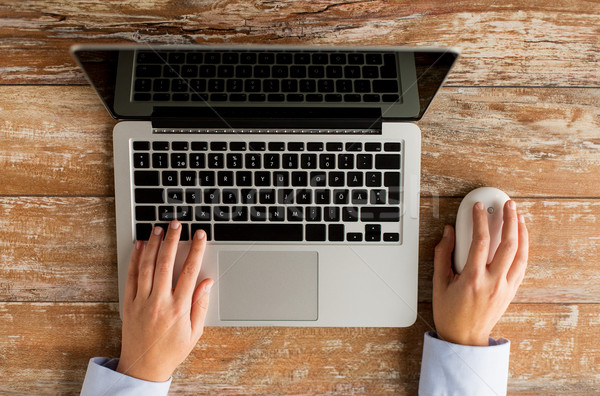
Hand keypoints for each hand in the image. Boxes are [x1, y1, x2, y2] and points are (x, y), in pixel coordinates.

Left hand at [116, 220, 212, 381]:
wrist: (143, 368)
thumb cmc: (171, 351)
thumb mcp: (195, 332)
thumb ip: (201, 305)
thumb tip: (207, 282)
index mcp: (179, 308)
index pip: (189, 271)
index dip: (196, 250)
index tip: (200, 236)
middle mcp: (159, 302)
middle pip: (166, 263)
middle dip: (172, 240)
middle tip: (176, 224)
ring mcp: (142, 302)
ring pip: (147, 266)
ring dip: (153, 244)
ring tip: (158, 229)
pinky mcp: (129, 304)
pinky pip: (131, 276)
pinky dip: (135, 259)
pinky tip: (139, 246)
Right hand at [433, 200, 528, 345]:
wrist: (464, 338)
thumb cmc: (449, 313)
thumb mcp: (439, 283)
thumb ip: (442, 254)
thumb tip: (449, 232)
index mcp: (472, 278)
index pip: (480, 241)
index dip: (480, 220)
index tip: (479, 207)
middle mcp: (492, 281)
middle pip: (508, 244)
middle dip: (509, 220)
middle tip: (507, 205)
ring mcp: (504, 287)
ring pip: (520, 254)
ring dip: (521, 233)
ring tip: (519, 217)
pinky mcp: (511, 291)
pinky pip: (521, 266)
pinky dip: (523, 249)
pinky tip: (520, 239)